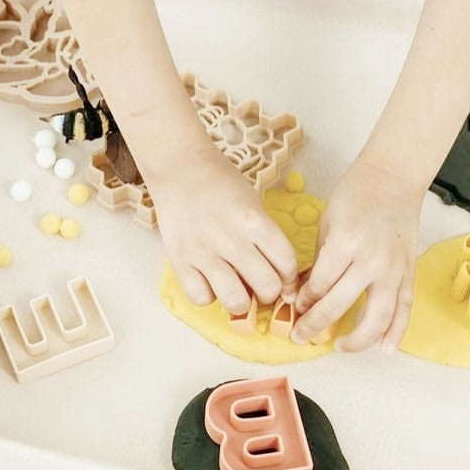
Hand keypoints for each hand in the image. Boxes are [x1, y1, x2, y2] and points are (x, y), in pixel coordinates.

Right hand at [151, 144, 298, 315]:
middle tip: (260, 284)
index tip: (284, 279)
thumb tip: (278, 277)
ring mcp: (203, 252)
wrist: (179, 168)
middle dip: (269, 292)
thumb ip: (267, 237)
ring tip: (237, 288)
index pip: (287, 263)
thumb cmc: (221, 184)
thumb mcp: (253, 203)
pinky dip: (209, 295)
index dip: (290, 277)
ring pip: (236, 301)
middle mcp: (231, 239)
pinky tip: (210, 281)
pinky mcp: (180, 261)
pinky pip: (201, 298)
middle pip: (267, 287)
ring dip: (242, 301)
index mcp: (254, 221)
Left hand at [291, 159, 420, 352]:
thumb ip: (319, 261)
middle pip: (340, 306)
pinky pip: (404, 309)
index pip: (319, 285)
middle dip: (316, 324)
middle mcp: (370, 261)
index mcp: (345, 244)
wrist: (393, 178)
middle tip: (301, 335)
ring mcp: (393, 270)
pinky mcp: (408, 272)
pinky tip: (384, 350)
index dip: (304, 301)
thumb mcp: (327, 223)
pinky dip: (396, 332)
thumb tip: (304, 292)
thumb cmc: (356, 195)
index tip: (295, 307)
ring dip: (357, 339)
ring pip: (376, 318)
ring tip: (340, 347)